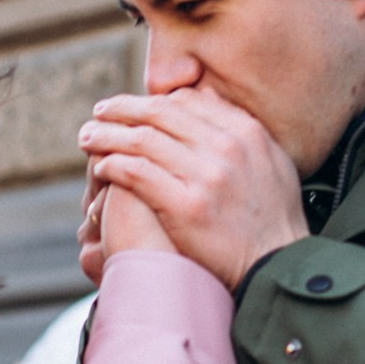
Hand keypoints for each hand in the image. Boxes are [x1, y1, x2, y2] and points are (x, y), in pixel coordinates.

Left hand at [78, 86, 306, 289]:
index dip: (152, 101)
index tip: (132, 108)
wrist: (276, 268)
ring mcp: (207, 176)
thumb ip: (241, 129)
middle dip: (122, 110)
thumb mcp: (272, 163)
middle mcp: (228, 147)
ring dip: (108, 136)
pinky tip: (102, 168)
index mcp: (246, 132)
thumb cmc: (272, 221)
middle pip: (160, 114)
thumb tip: (207, 96)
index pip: (187, 101)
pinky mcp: (186, 206)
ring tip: (88, 138)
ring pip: (142, 140)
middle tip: (99, 114)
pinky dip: (114, 166)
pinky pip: (138, 173)